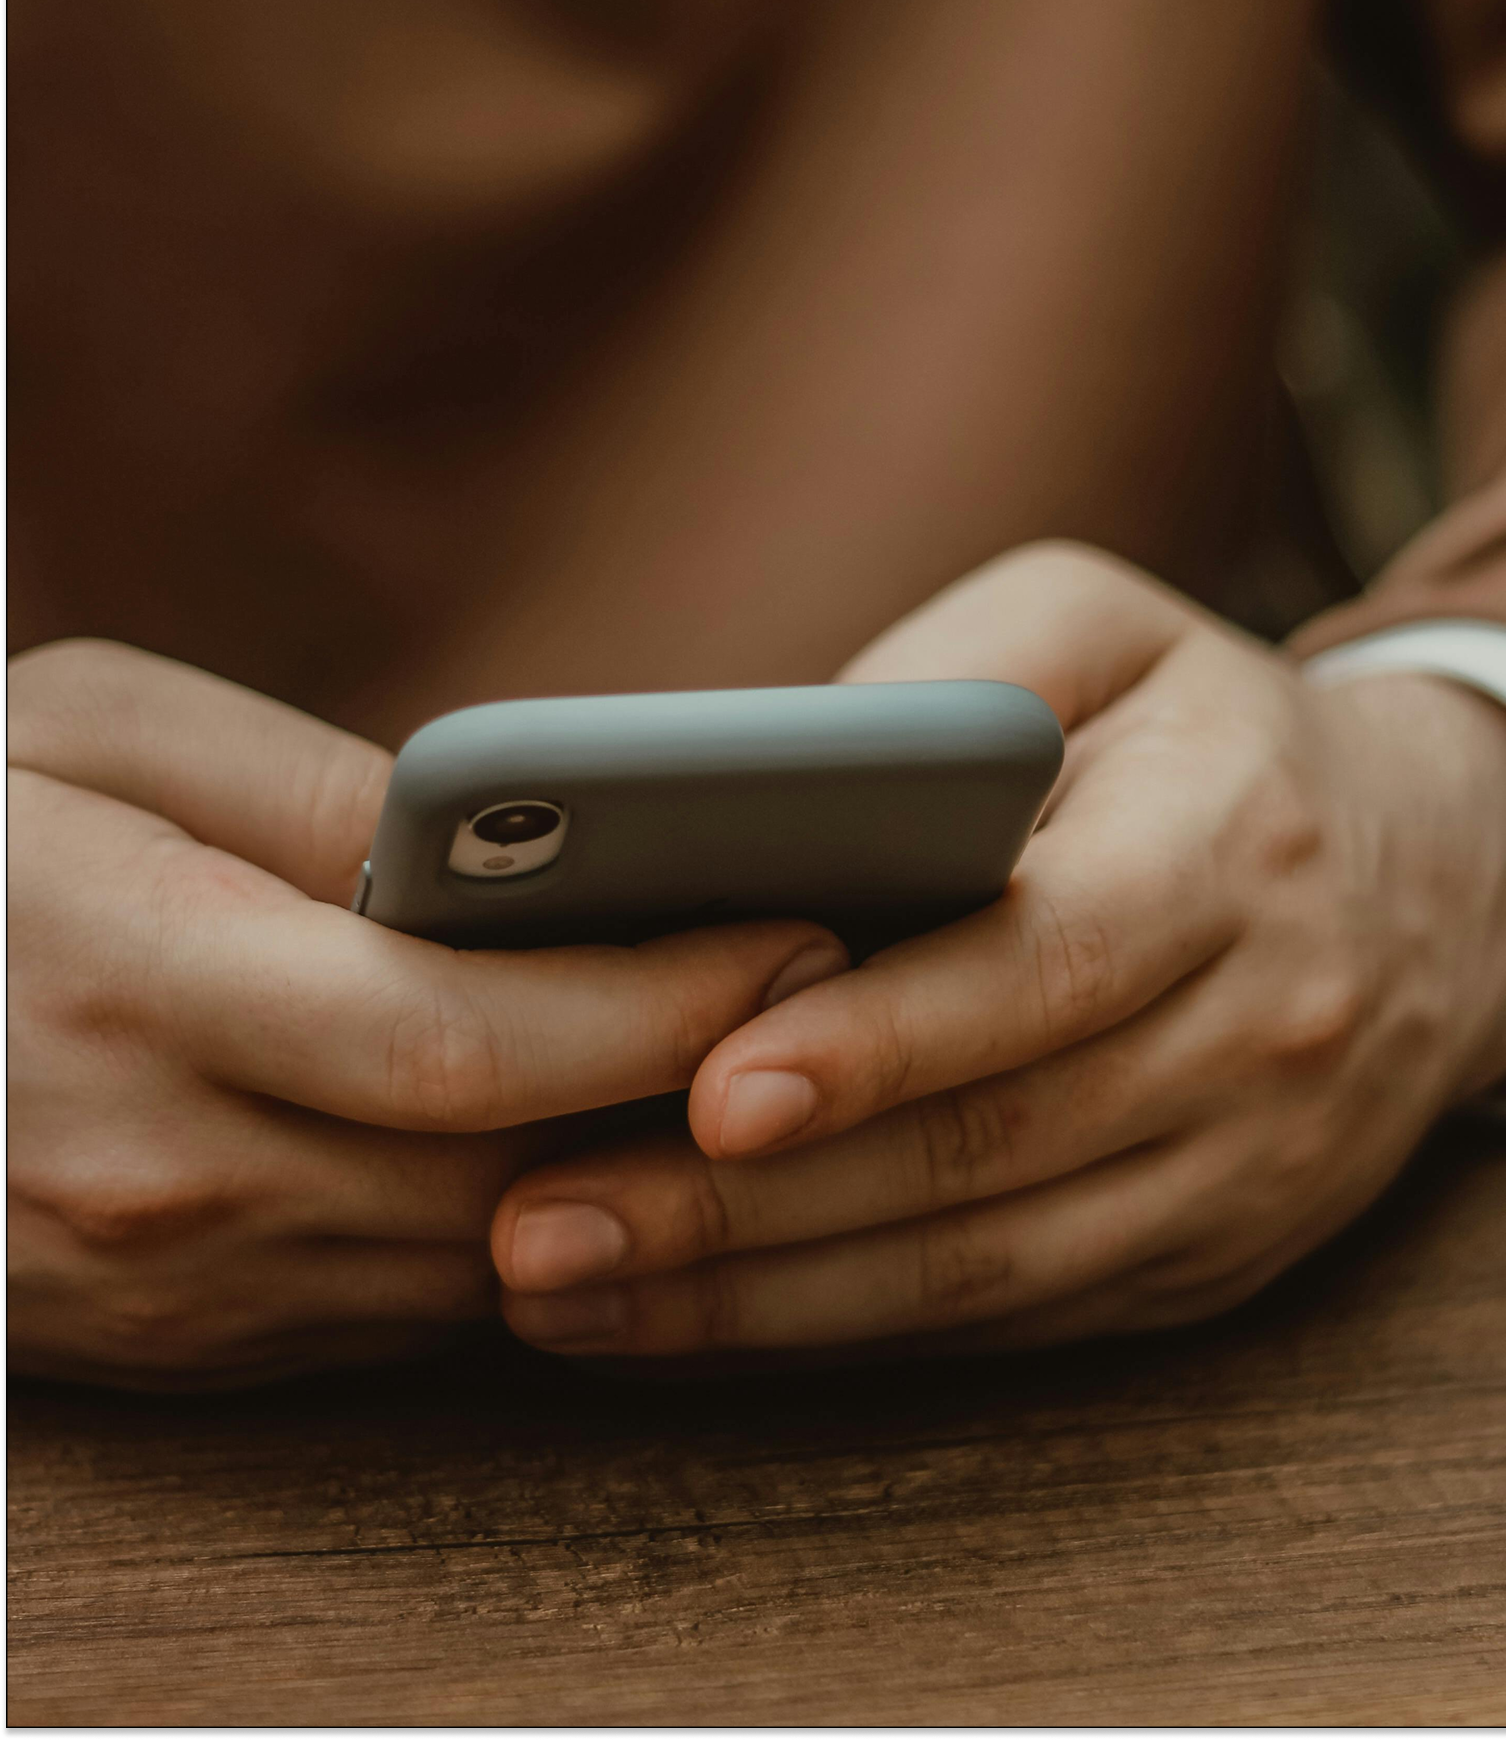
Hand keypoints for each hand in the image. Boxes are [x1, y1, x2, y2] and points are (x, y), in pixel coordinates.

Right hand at [8, 641, 847, 1390]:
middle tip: (835, 992)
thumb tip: (505, 853)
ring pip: (489, 1261)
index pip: (467, 1039)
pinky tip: (613, 1137)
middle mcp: (164, 1178)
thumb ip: (308, 794)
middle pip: (514, 1170)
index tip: (805, 927)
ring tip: (762, 1059)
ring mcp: (177, 1293)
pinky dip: (538, 1226)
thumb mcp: (92, 735)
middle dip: (702, 1092)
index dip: (659, 997)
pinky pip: (419, 1303)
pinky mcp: (192, 1347)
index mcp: (137, 988)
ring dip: (647, 1171)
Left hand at [492, 543, 1505, 1357]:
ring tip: (571, 1295)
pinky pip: (1023, 1318)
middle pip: (989, 1148)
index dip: (880, 1040)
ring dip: (771, 1298)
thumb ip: (941, 681)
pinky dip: (855, 1328)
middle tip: (541, 1230)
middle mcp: (1260, 1029)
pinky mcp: (1214, 1255)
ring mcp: (1247, 1169)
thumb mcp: (1105, 630)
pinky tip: (706, 1319)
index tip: (710, 1091)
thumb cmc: (1215, 733)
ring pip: (992, 1269)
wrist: (1438, 881)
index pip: (1044, 964)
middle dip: (757, 1206)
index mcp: (1226, 851)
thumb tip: (739, 792)